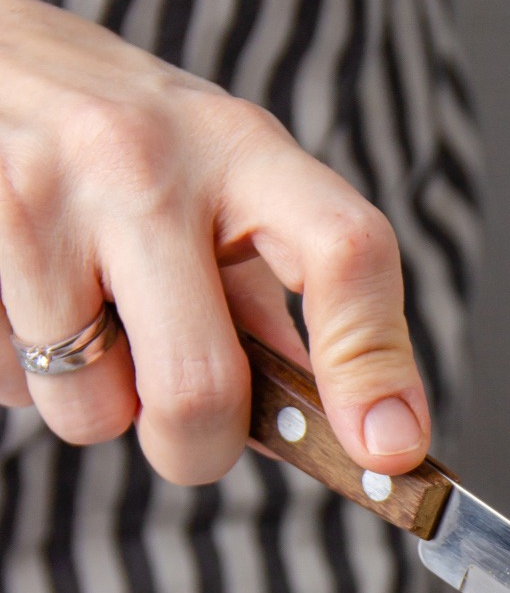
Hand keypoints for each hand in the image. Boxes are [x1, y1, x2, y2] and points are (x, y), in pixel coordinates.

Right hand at [0, 0, 428, 484]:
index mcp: (241, 148)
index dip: (376, 365)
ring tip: (83, 319)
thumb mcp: (217, 185)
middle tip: (188, 427)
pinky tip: (27, 298)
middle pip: (203, 387)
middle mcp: (142, 160)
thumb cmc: (116, 143)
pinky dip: (25, 373)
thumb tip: (343, 434)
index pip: (343, 251)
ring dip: (97, 406)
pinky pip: (12, 381)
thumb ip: (274, 304)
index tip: (390, 449)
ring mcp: (43, 193)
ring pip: (93, 409)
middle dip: (199, 448)